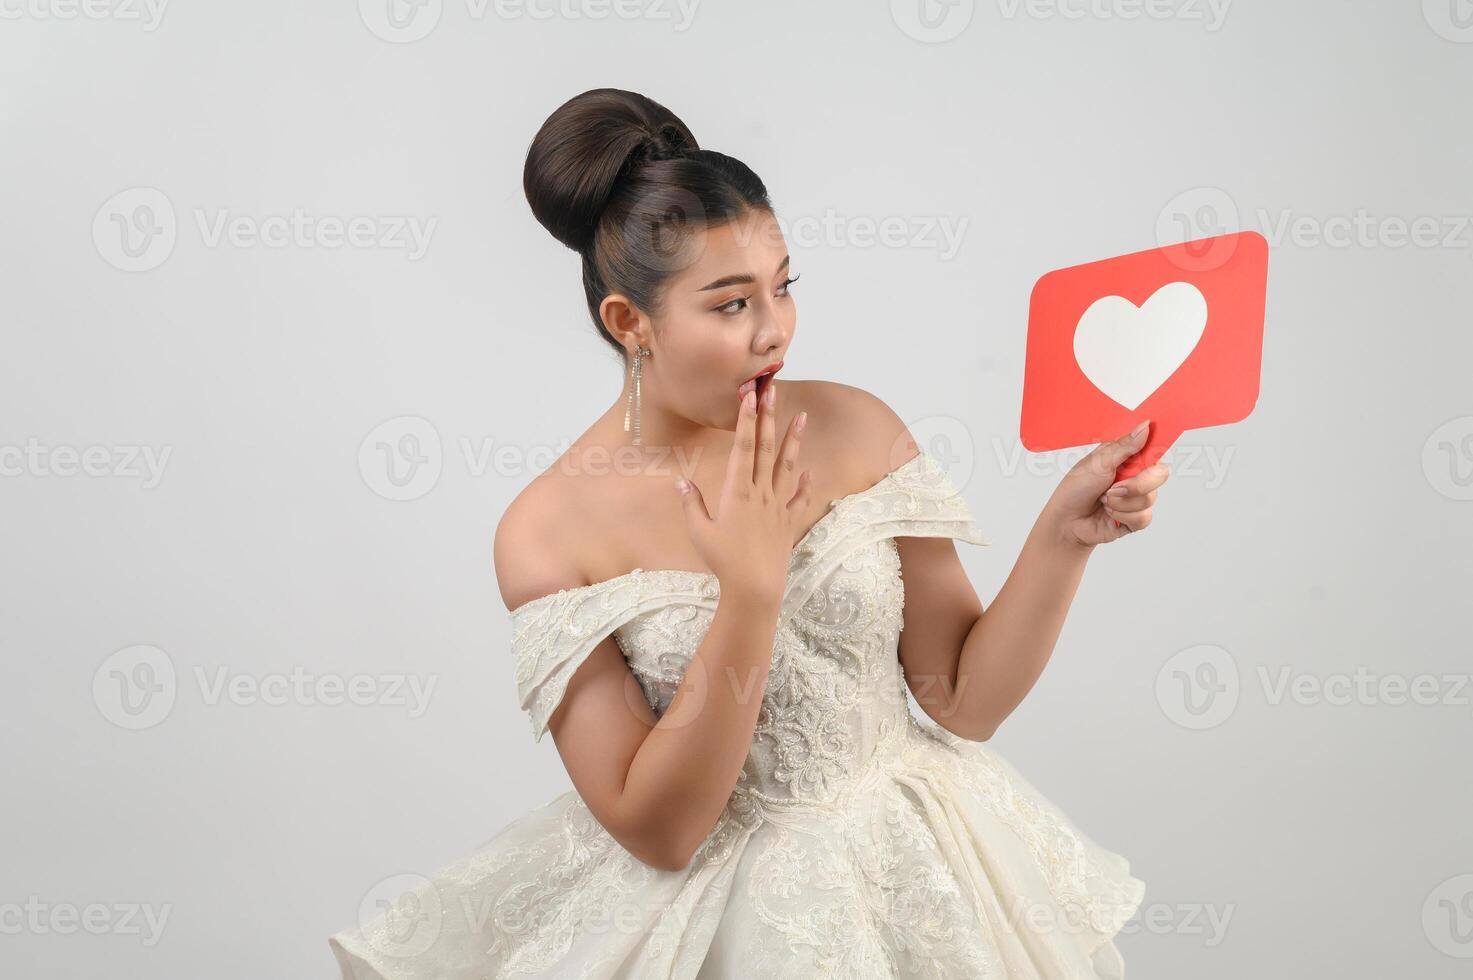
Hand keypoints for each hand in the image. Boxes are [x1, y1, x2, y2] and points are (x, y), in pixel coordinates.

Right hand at [675, 380, 810, 602]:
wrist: (755, 587)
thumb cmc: (723, 561)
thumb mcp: (700, 532)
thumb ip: (691, 504)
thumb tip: (681, 481)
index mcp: (737, 491)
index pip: (742, 447)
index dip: (745, 419)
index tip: (749, 396)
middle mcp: (760, 493)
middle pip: (765, 448)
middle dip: (767, 417)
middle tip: (771, 391)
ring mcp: (777, 506)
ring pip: (787, 466)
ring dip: (793, 440)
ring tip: (802, 417)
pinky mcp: (788, 523)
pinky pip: (799, 499)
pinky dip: (805, 485)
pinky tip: (809, 472)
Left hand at [1045, 420, 1169, 547]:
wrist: (1067, 520)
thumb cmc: (1076, 488)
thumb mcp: (1098, 462)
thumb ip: (1125, 446)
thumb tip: (1145, 426)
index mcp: (1128, 458)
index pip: (1155, 450)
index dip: (1157, 450)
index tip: (1151, 453)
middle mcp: (1136, 477)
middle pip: (1159, 475)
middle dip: (1136, 484)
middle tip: (1113, 487)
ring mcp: (1138, 498)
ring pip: (1150, 498)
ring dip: (1121, 502)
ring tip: (1103, 501)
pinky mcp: (1136, 519)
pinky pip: (1143, 517)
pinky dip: (1122, 515)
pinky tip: (1109, 514)